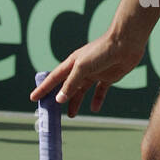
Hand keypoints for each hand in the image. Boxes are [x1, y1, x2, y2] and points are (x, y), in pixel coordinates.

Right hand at [32, 31, 148, 116]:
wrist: (126, 43)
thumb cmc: (102, 51)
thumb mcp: (83, 67)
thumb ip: (71, 83)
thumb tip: (59, 99)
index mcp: (72, 63)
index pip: (54, 78)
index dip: (43, 88)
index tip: (33, 98)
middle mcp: (82, 69)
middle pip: (67, 87)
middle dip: (59, 99)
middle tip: (53, 112)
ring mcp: (95, 73)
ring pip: (82, 91)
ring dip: (76, 102)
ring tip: (72, 115)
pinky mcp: (108, 77)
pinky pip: (100, 91)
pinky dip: (97, 100)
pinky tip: (94, 109)